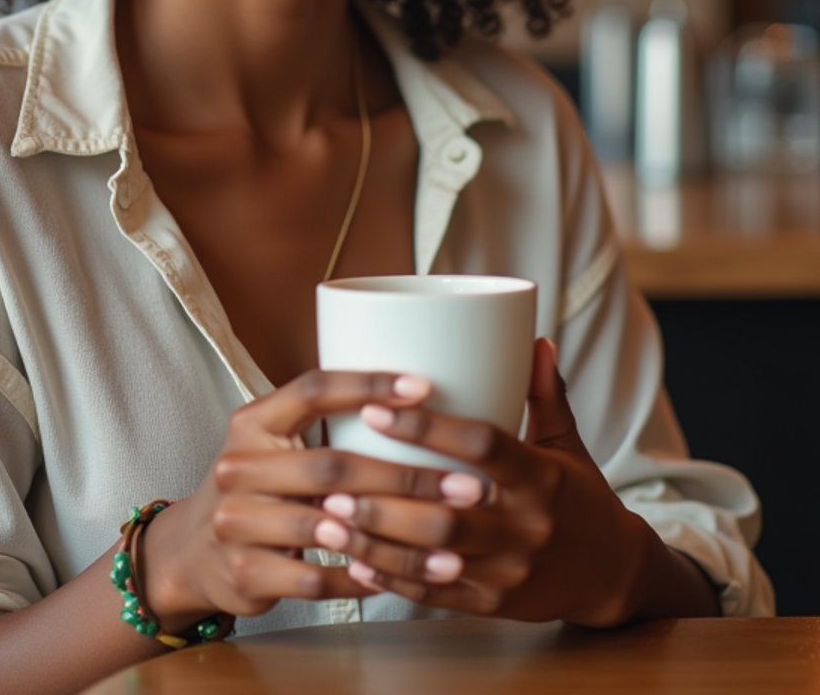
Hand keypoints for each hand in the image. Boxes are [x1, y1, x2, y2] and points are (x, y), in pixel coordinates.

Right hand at [142, 368, 487, 625]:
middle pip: (331, 465)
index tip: (424, 387)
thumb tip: (415, 397)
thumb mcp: (274, 442)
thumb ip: (325, 422)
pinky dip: (361, 578)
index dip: (368, 384)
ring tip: (449, 545)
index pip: (314, 390)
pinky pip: (316, 579)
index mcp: (252, 422)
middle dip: (406, 477)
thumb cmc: (258, 486)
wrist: (191, 550)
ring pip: (327, 527)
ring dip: (393, 536)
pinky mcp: (245, 573)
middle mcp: (239, 466)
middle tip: (466, 485)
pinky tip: (402, 577)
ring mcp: (236, 522)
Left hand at [313, 339, 658, 627]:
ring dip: (377, 539)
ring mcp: (508, 571)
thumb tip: (535, 338)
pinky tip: (354, 561)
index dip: (427, 427)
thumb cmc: (581, 497)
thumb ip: (546, 393)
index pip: (480, 445)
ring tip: (329, 517)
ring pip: (433, 556)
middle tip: (332, 473)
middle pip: (447, 511)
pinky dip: (392, 579)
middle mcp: (525, 526)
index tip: (375, 408)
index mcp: (541, 478)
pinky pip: (436, 594)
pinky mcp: (493, 604)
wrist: (613, 574)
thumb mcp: (568, 442)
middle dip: (386, 494)